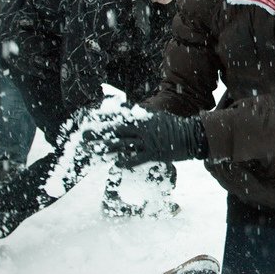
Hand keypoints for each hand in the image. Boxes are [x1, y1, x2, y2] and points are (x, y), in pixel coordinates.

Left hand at [84, 110, 208, 167]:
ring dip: (107, 148)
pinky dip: (126, 161)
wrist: (190, 136)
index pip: (120, 116)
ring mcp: (148, 141)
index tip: (90, 119)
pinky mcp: (154, 153)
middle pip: (116, 130)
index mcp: (143, 117)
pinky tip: (116, 163)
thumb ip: (143, 113)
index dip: (104, 118)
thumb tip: (129, 109)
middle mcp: (143, 128)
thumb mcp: (157, 116)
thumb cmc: (173, 126)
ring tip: (94, 151)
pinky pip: (136, 158)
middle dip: (99, 133)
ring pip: (123, 145)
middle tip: (83, 136)